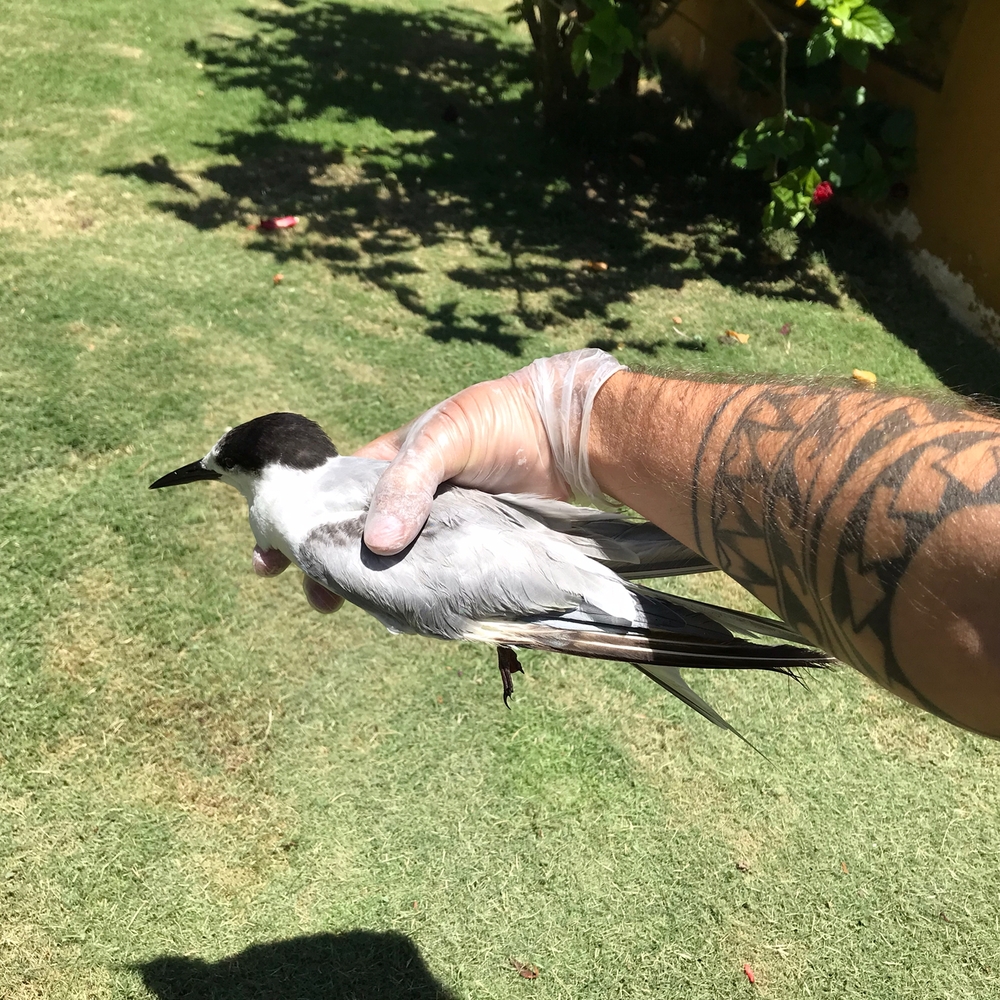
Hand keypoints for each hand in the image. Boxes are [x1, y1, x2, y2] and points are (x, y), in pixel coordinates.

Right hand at [251, 348, 623, 606]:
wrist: (561, 433)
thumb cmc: (495, 421)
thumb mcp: (441, 441)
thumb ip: (407, 484)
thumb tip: (377, 545)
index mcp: (386, 464)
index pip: (330, 498)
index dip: (298, 525)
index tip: (268, 558)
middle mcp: (405, 497)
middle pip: (354, 536)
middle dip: (325, 565)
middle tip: (314, 601)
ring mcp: (435, 525)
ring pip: (390, 561)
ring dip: (367, 584)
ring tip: (347, 609)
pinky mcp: (465, 546)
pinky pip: (430, 573)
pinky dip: (411, 591)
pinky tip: (397, 612)